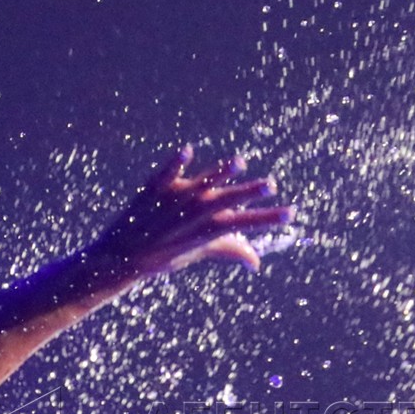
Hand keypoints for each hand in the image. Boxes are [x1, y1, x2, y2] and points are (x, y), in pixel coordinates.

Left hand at [90, 146, 292, 278]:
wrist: (123, 254)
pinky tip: (187, 150)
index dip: (269, 219)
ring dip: (220, 173)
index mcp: (210, 229)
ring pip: (204, 182)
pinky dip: (177, 163)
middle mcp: (196, 213)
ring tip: (238, 164)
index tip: (290, 214)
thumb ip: (230, 251)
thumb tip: (255, 263)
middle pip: (229, 200)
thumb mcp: (200, 254)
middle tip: (271, 186)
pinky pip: (169, 172)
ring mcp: (178, 198)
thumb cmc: (165, 255)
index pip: (246, 222)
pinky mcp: (158, 187)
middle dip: (251, 192)